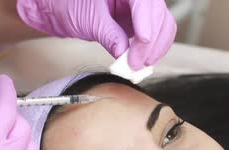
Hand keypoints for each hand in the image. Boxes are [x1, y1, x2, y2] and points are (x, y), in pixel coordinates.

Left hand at [17, 0, 176, 69]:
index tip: (141, 45)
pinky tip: (143, 60)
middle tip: (136, 64)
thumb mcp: (90, 21)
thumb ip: (110, 36)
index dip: (146, 24)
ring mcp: (143, 6)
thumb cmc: (71, 5)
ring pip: (164, 24)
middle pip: (158, 15)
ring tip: (139, 65)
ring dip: (156, 48)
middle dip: (150, 42)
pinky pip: (158, 32)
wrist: (64, 8)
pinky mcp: (143, 19)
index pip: (144, 3)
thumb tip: (124, 55)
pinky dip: (154, 48)